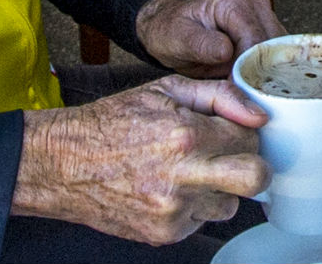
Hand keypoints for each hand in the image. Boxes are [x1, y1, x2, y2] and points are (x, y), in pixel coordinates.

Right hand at [11, 76, 269, 244]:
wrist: (62, 164)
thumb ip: (219, 96)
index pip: (252, 137)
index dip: (245, 132)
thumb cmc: (112, 122)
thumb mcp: (164, 89)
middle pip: (256, 179)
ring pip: (230, 205)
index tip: (231, 132)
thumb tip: (259, 115)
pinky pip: (201, 221)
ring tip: (188, 173)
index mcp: (186, 135)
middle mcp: (184, 177)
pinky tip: (168, 189)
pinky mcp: (165, 234)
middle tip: (233, 158)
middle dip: (254, 166)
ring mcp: (174, 210)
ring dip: (219, 189)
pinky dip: (193, 206)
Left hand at [135, 0, 283, 77]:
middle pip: (273, 43)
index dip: (248, 66)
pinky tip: (255, 82)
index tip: (234, 86)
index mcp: (231, 1)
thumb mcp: (178, 39)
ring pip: (281, 49)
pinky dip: (270, 69)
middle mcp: (252, 3)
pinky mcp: (267, 30)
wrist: (172, 31)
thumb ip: (201, 44)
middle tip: (243, 91)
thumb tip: (226, 51)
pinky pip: (279, 52)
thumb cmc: (173, 33)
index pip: (254, 38)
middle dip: (260, 70)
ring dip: (268, 70)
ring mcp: (263, 15)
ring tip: (248, 87)